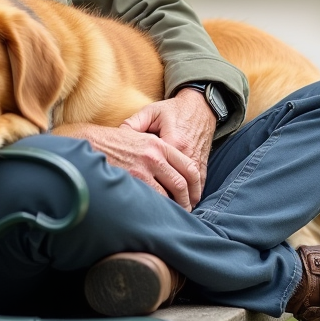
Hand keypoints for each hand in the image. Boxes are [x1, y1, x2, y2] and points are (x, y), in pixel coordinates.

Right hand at [54, 122, 200, 209]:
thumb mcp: (140, 137)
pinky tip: (158, 214)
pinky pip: (152, 199)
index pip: (189, 167)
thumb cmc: (114, 142)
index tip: (195, 196)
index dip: (196, 185)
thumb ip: (157, 151)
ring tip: (175, 215)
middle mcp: (154, 156)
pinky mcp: (131, 180)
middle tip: (188, 210)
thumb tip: (171, 170)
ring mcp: (143, 169)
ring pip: (170, 193)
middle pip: (182, 182)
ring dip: (175, 207)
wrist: (90, 141)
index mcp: (159, 144)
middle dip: (188, 200)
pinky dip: (158, 208)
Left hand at [122, 89, 216, 206]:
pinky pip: (201, 181)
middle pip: (180, 184)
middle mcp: (186, 152)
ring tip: (175, 215)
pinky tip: (188, 204)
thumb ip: (133, 124)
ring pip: (193, 185)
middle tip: (159, 215)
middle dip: (172, 201)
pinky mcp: (204, 160)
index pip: (162, 171)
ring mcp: (197, 157)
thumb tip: (116, 137)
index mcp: (171, 141)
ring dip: (185, 201)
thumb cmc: (172, 110)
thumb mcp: (151, 112)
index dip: (153, 186)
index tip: (143, 199)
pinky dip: (195, 194)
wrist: (200, 105)